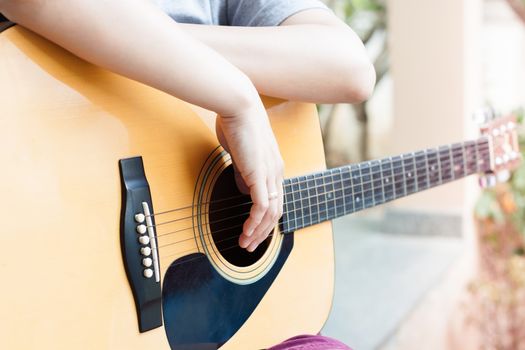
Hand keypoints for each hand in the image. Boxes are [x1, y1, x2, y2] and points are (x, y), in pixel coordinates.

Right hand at [216, 101, 283, 251]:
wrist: (239, 105)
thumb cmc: (236, 123)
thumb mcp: (241, 153)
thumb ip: (243, 172)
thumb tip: (242, 189)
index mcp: (273, 167)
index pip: (275, 200)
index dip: (265, 219)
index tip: (253, 231)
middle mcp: (276, 173)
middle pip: (276, 212)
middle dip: (263, 233)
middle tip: (250, 246)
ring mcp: (270, 174)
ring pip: (271, 213)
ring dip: (258, 232)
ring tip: (246, 244)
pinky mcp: (259, 174)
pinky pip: (261, 205)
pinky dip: (255, 222)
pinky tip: (247, 231)